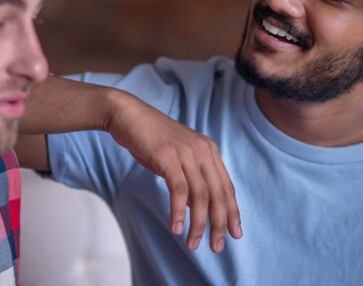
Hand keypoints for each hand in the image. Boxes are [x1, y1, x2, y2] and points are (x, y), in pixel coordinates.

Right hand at [105, 90, 242, 252]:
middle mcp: (202, 151)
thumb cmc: (150, 139)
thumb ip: (190, 179)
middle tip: (216, 246)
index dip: (232, 212)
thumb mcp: (177, 158)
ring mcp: (186, 152)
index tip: (235, 234)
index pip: (227, 187)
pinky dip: (178, 211)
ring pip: (200, 196)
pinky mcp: (168, 156)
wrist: (128, 115)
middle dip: (219, 224)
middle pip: (218, 194)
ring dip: (199, 223)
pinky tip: (175, 227)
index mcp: (209, 150)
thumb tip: (198, 208)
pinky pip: (179, 190)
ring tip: (193, 244)